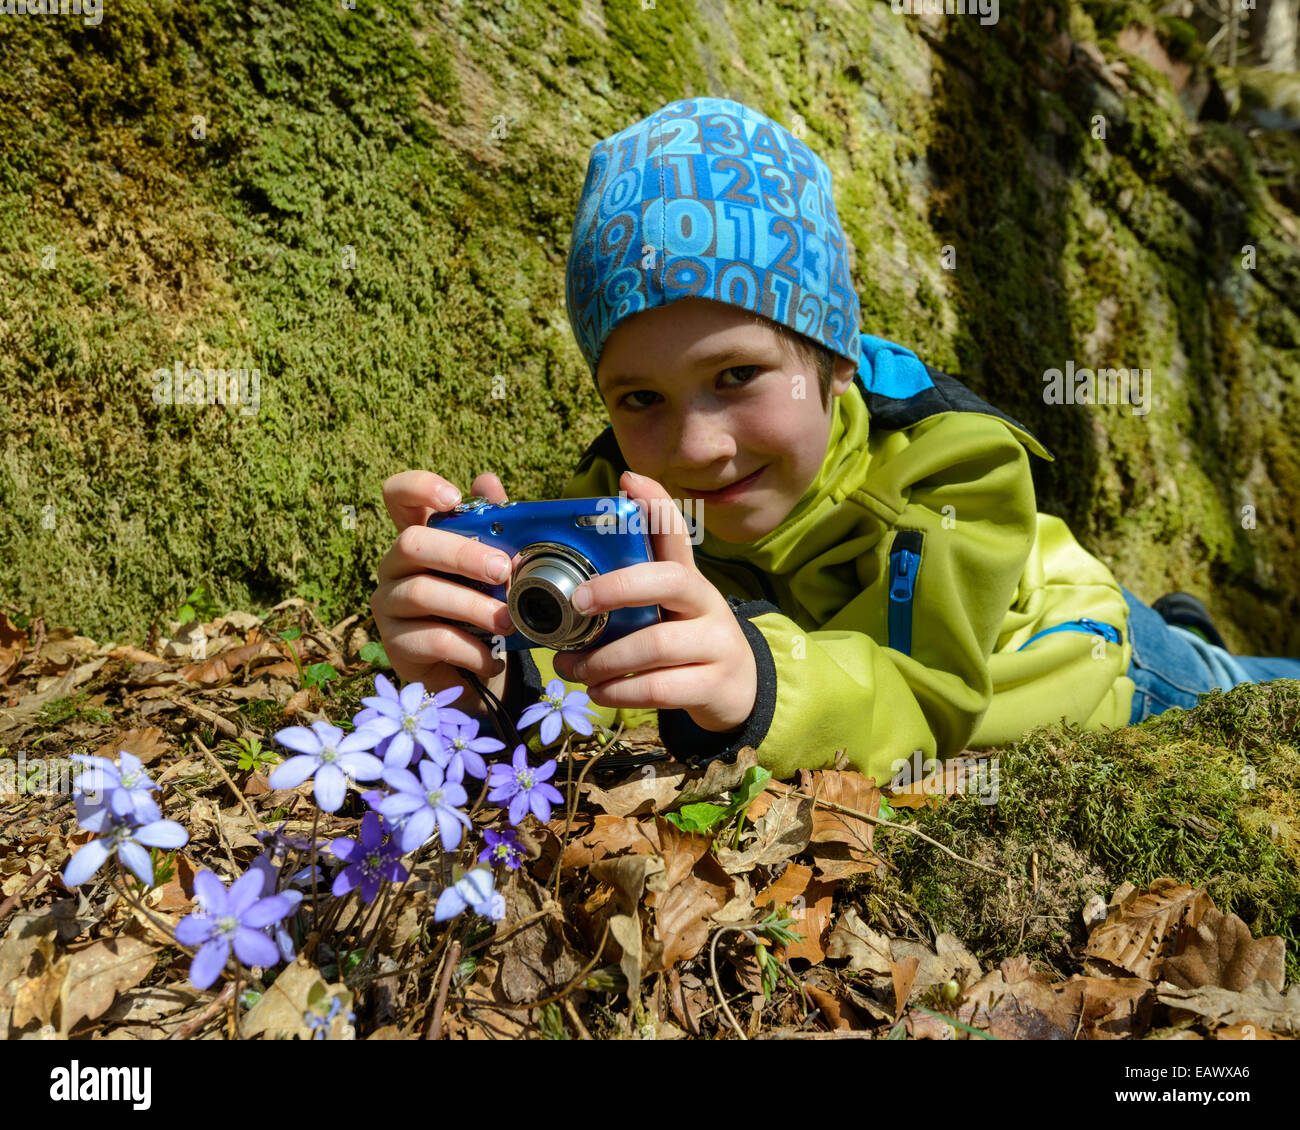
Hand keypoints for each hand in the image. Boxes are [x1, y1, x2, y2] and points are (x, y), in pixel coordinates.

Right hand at [371, 470, 514, 693]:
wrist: (468, 667)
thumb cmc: (478, 606)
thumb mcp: (489, 568)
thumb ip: (491, 527)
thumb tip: (488, 481)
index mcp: (419, 538)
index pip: (397, 496)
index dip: (418, 487)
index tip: (453, 497)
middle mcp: (394, 566)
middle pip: (412, 542)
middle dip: (462, 554)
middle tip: (502, 570)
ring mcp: (388, 604)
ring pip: (422, 593)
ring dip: (473, 606)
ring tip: (509, 621)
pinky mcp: (395, 643)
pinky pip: (432, 640)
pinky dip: (470, 649)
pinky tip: (492, 658)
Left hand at [551, 471, 757, 732]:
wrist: (737, 691)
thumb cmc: (684, 643)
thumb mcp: (665, 611)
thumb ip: (628, 593)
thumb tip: (569, 577)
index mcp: (688, 579)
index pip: (676, 533)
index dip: (655, 504)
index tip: (627, 480)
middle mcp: (707, 603)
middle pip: (670, 580)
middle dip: (618, 587)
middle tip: (576, 601)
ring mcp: (716, 644)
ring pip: (656, 644)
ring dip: (604, 659)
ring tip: (571, 667)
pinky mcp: (714, 685)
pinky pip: (660, 688)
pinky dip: (620, 692)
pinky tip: (598, 692)